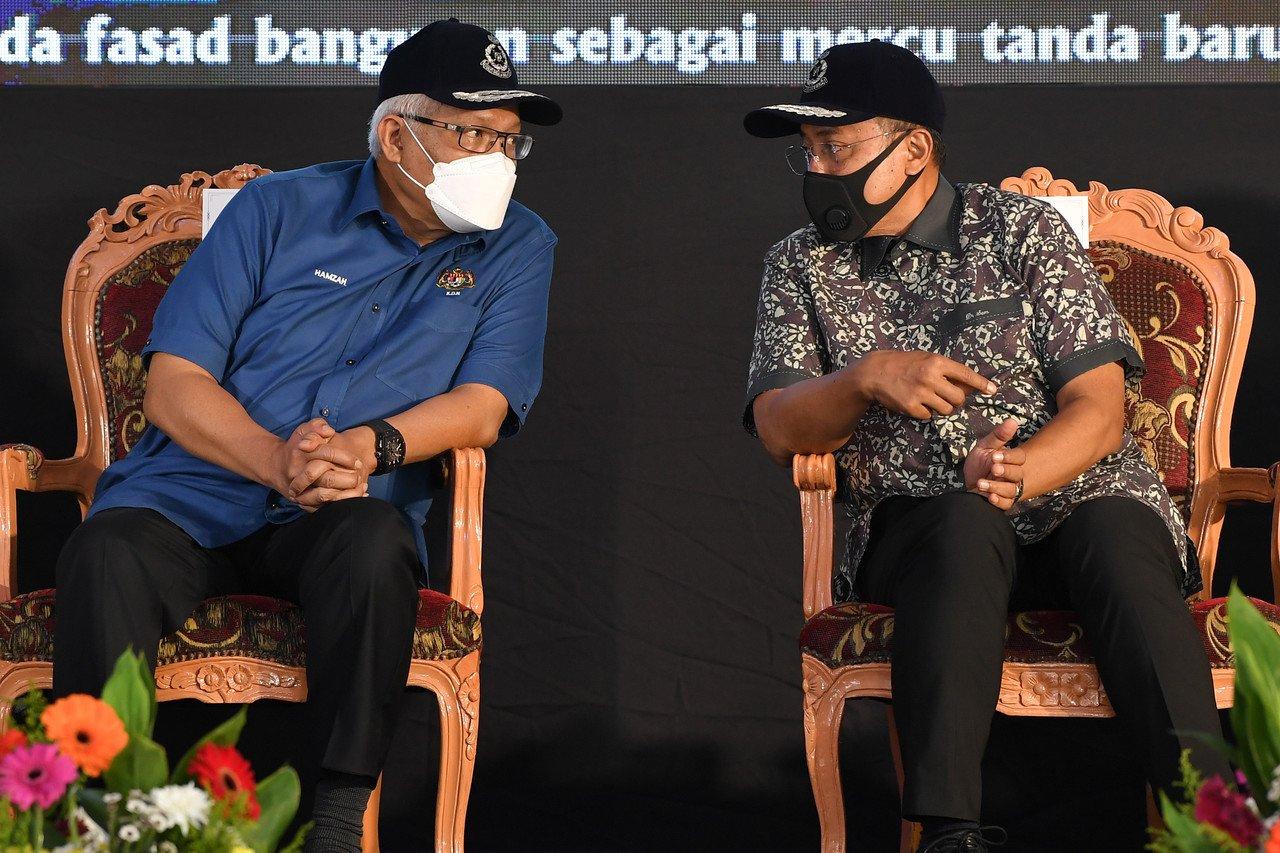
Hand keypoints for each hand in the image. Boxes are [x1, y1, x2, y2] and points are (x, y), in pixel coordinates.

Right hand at [265, 419, 363, 511]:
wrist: (277, 467)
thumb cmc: (296, 446)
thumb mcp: (304, 430)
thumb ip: (317, 425)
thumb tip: (328, 431)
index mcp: (301, 453)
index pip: (327, 454)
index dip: (345, 458)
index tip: (357, 462)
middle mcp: (298, 472)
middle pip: (327, 479)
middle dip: (347, 479)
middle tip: (359, 477)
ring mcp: (298, 489)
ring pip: (324, 496)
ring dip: (345, 495)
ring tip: (359, 488)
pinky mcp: (301, 501)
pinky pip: (320, 507)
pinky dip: (337, 504)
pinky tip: (351, 498)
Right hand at [856, 351, 996, 419]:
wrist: (875, 373)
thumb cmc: (904, 364)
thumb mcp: (926, 359)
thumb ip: (946, 370)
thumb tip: (968, 385)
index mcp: (936, 362)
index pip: (965, 374)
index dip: (981, 383)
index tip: (992, 390)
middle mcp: (930, 377)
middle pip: (959, 398)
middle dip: (957, 400)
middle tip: (948, 397)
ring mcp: (920, 393)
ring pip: (947, 409)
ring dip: (943, 407)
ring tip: (931, 399)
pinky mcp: (911, 407)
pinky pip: (929, 416)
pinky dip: (926, 412)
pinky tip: (917, 403)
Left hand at [964, 417, 1025, 510]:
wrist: (967, 483)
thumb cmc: (978, 464)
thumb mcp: (984, 447)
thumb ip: (998, 436)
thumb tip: (1012, 421)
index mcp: (1011, 461)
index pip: (1019, 458)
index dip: (1010, 457)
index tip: (996, 455)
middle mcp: (1013, 476)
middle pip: (1018, 474)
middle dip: (1006, 471)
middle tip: (993, 468)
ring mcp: (1008, 490)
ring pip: (1012, 490)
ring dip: (997, 486)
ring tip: (981, 483)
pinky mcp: (1002, 502)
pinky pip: (1006, 504)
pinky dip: (999, 501)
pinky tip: (989, 497)